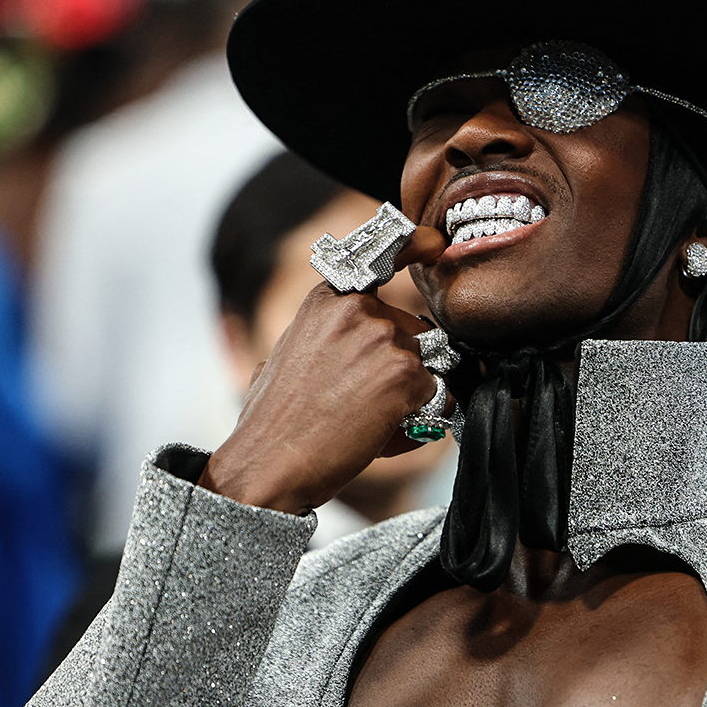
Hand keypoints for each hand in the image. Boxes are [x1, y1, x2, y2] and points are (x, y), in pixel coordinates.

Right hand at [201, 227, 446, 513]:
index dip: (415, 247)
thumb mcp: (282, 358)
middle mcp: (358, 310)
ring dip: (409, 394)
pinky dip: (420, 417)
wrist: (270, 462)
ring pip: (425, 365)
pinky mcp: (405, 374)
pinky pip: (437, 395)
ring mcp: (384, 339)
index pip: (383, 256)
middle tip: (362, 401)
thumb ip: (319, 340)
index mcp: (327, 300)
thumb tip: (331, 353)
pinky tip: (382, 432)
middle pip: (412, 332)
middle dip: (400, 366)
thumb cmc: (273, 422)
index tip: (434, 244)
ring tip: (366, 420)